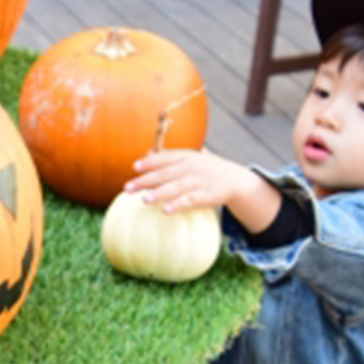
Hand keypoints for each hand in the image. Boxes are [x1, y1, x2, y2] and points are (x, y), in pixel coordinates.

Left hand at [124, 148, 281, 232]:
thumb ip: (169, 156)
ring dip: (159, 193)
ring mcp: (198, 181)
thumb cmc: (207, 169)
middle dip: (146, 180)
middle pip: (165, 174)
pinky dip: (177, 205)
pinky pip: (189, 200)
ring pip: (175, 187)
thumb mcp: (191, 158)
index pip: (165, 158)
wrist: (235, 180)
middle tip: (128, 188)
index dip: (150, 162)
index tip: (134, 166)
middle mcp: (191, 167)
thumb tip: (146, 153)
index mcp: (186, 156)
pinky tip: (165, 210)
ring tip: (144, 199)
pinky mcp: (206, 196)